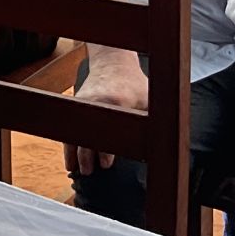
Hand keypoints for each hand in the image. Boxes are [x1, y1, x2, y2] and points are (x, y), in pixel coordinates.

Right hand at [65, 51, 148, 173]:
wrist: (112, 63)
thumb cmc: (134, 83)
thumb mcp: (148, 99)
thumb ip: (154, 119)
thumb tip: (166, 144)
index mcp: (116, 101)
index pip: (107, 129)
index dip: (105, 149)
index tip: (106, 164)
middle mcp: (96, 101)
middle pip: (87, 132)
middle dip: (86, 154)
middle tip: (89, 172)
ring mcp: (83, 103)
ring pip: (74, 130)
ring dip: (74, 152)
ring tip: (76, 170)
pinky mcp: (77, 105)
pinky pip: (70, 127)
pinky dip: (69, 143)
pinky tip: (70, 160)